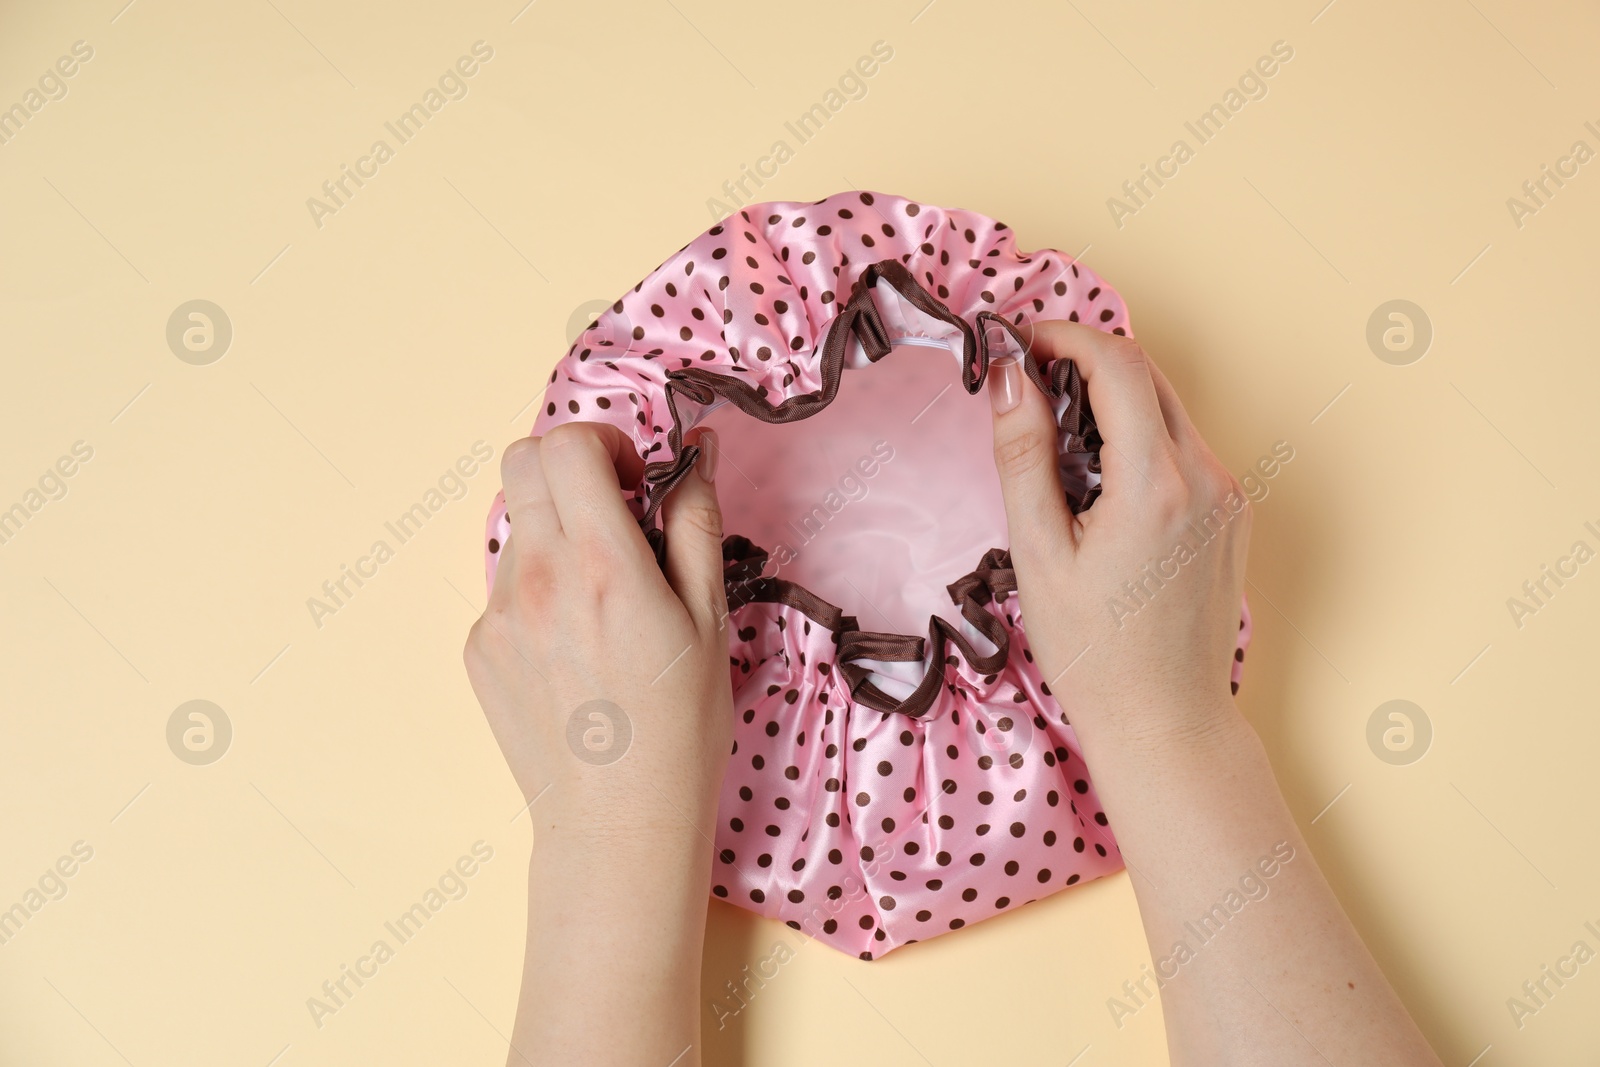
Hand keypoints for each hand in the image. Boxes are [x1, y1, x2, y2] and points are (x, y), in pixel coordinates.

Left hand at [464, 422, 731, 822]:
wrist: (618, 822)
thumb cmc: (679, 728)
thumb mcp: (710, 619)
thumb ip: (696, 524)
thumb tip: (699, 454)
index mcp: (600, 564)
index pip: (566, 445)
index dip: (604, 443)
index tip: (635, 481)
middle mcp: (536, 579)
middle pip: (522, 463)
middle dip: (571, 470)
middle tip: (615, 515)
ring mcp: (497, 615)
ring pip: (517, 527)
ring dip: (558, 533)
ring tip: (604, 602)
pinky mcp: (479, 649)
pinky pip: (505, 587)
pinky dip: (540, 590)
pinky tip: (577, 647)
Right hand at [986, 322, 1250, 746]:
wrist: (1167, 722)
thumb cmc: (1095, 653)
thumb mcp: (1039, 554)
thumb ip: (1025, 456)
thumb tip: (1009, 376)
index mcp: (1156, 484)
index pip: (1117, 362)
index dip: (1063, 336)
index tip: (1018, 344)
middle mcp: (1206, 477)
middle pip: (1147, 373)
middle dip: (1085, 359)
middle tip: (1027, 382)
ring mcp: (1228, 495)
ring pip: (1167, 407)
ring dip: (1111, 398)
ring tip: (1055, 438)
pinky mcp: (1232, 513)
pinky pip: (1183, 446)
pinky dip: (1138, 436)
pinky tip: (1098, 479)